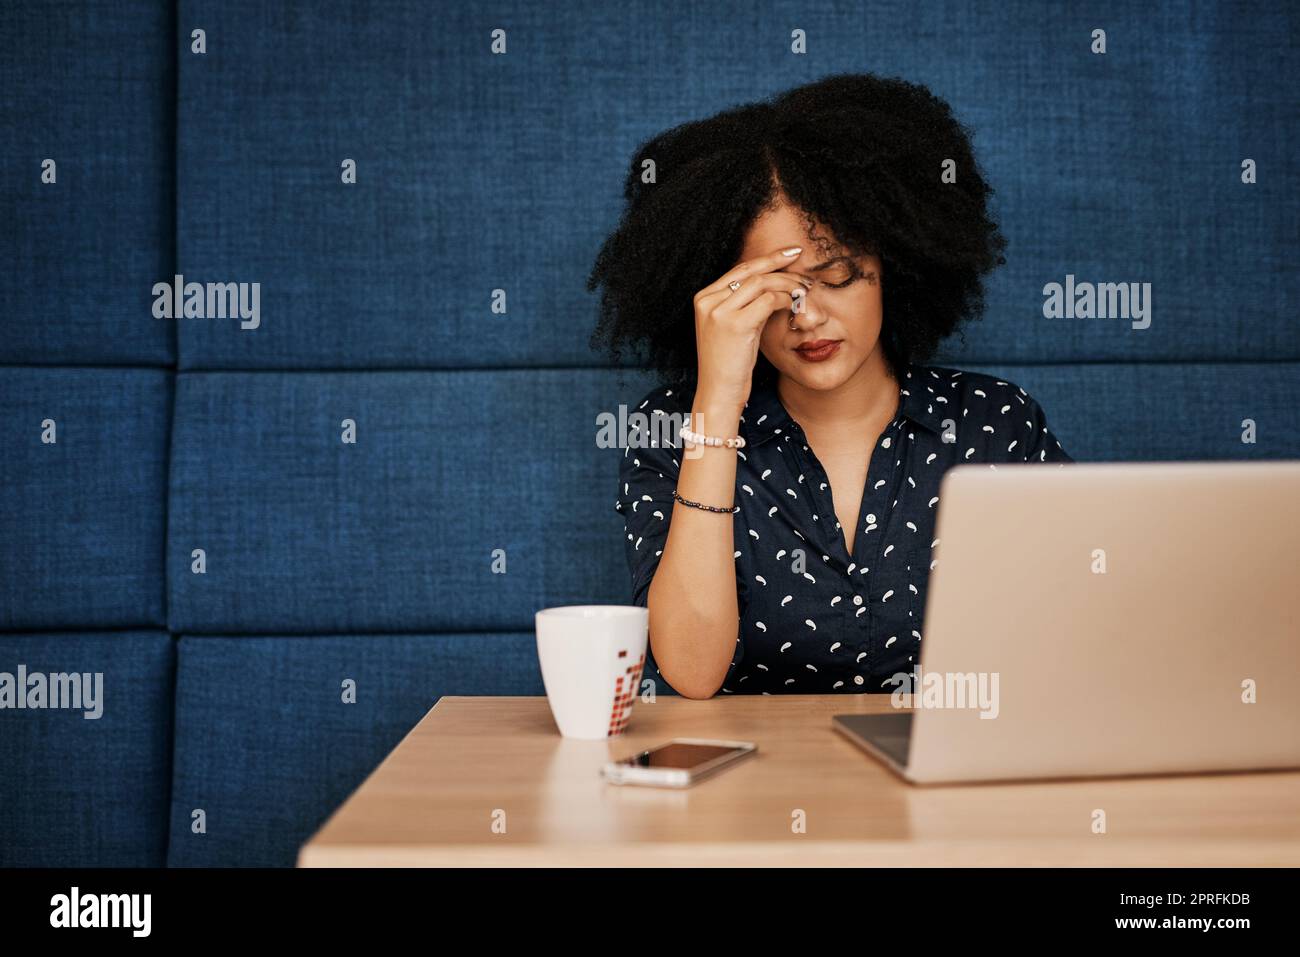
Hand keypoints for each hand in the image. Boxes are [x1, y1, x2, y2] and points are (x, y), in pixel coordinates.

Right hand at [692, 246, 810, 412]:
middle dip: (779, 264)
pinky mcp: (734, 324)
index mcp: (704, 298)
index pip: (739, 269)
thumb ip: (745, 305)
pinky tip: (795, 306)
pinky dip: (785, 300)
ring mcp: (719, 312)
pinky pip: (767, 301)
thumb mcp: (734, 328)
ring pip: (761, 283)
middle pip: (750, 271)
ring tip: (803, 290)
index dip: (766, 259)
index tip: (788, 254)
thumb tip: (773, 285)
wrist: (718, 392)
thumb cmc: (729, 364)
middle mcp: (707, 301)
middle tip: (801, 260)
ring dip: (787, 284)